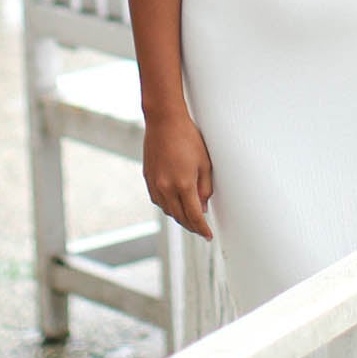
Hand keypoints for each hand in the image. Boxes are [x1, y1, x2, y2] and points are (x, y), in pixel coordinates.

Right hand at [143, 111, 214, 238]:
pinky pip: (158, 201)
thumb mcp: (205, 163)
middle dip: (192, 226)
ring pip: (168, 211)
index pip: (194, 216)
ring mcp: (155, 184)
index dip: (202, 229)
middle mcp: (166, 188)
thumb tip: (202, 206)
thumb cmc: (187, 137)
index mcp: (183, 184)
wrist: (164, 121)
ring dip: (179, 217)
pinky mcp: (148, 178)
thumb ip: (205, 188)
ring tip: (190, 218)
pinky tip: (175, 204)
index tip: (208, 235)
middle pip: (180, 217)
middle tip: (201, 229)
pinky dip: (168, 206)